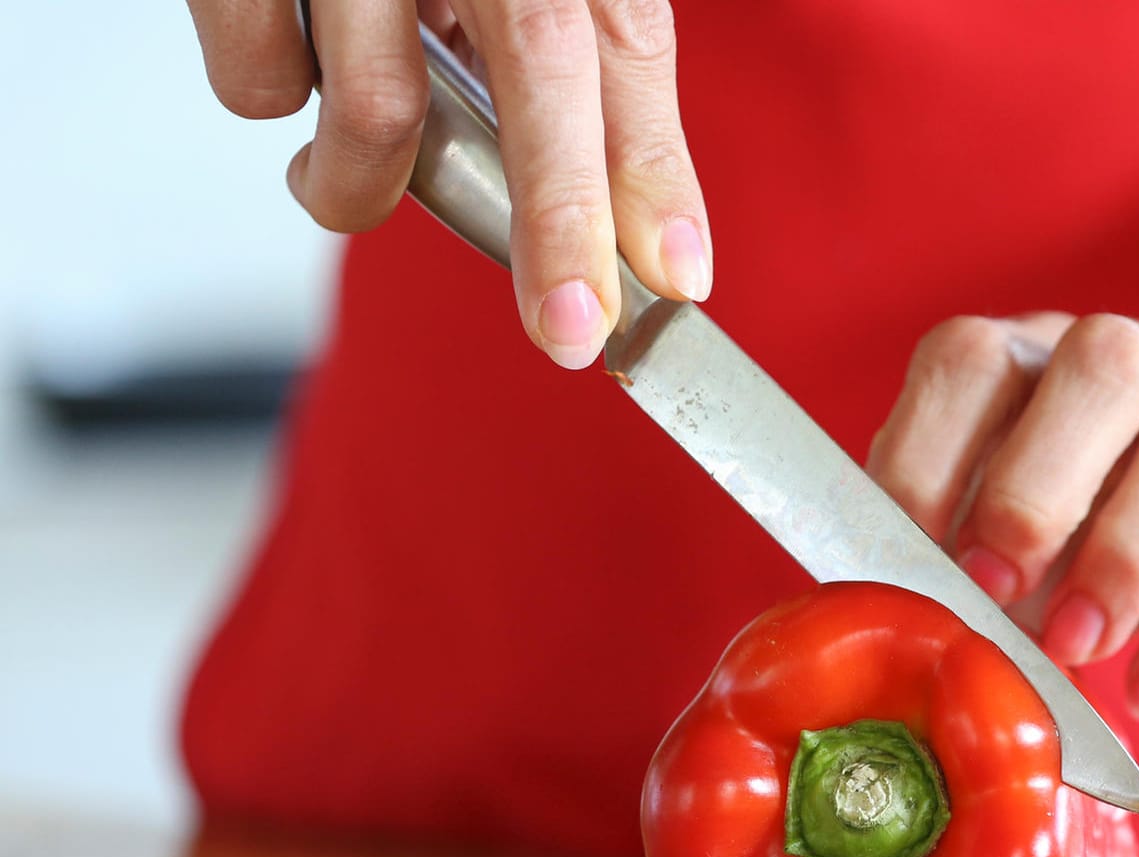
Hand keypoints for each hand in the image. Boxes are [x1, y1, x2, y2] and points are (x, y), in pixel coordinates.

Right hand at [184, 0, 709, 368]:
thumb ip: (574, 79)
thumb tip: (637, 244)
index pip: (629, 44)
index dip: (655, 172)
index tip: (678, 277)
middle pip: (541, 65)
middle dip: (559, 220)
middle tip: (570, 329)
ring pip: (379, 107)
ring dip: (365, 188)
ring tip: (345, 180)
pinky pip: (259, 81)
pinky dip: (269, 98)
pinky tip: (289, 59)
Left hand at [868, 314, 1138, 718]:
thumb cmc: (1095, 547)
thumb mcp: (1011, 544)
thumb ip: (949, 556)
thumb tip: (888, 616)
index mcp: (1042, 364)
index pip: (974, 356)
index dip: (927, 452)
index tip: (908, 555)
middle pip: (1104, 359)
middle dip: (1034, 486)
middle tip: (995, 593)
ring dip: (1125, 548)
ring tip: (1075, 647)